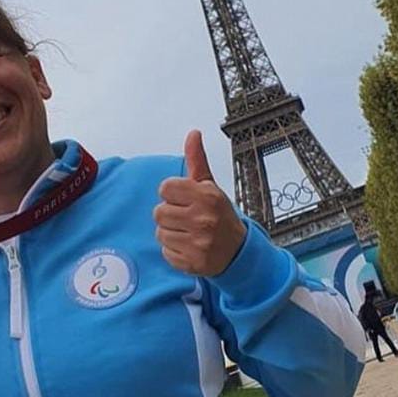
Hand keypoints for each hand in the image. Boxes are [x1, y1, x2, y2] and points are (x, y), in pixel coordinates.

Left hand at [154, 130, 245, 275]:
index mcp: (207, 196)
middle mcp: (203, 219)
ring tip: (188, 233)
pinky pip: (166, 252)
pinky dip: (174, 250)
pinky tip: (189, 247)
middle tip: (186, 218)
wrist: (238, 251)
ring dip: (171, 233)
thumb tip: (193, 134)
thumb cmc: (220, 215)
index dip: (172, 194)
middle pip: (159, 212)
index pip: (165, 188)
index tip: (185, 200)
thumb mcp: (210, 187)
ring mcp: (198, 243)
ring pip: (160, 233)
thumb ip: (197, 161)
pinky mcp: (192, 262)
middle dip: (170, 214)